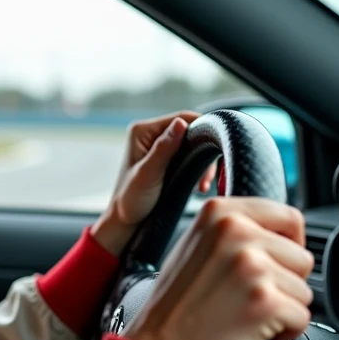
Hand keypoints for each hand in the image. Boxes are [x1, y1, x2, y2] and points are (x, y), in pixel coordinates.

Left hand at [91, 112, 216, 255]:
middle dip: (204, 152)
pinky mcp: (166, 158)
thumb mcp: (148, 174)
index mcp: (142, 131)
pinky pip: (190, 156)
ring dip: (203, 164)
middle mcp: (150, 133)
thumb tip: (181, 122)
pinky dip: (198, 169)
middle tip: (206, 179)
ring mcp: (158, 145)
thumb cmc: (131, 200)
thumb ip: (164, 149)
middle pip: (191, 131)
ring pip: (194, 145)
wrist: (124, 221)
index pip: (183, 118)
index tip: (213, 156)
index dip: (203, 132)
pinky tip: (200, 186)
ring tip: (203, 185)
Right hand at [123, 197, 313, 339]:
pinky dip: (284, 331)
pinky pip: (302, 317)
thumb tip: (275, 232)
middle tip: (250, 297)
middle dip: (285, 283)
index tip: (277, 264)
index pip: (289, 217)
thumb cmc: (176, 305)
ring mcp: (252, 266)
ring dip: (283, 308)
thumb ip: (232, 231)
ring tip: (245, 313)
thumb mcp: (194, 247)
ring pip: (304, 289)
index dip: (290, 246)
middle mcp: (236, 232)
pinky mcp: (266, 301)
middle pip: (302, 256)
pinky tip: (252, 331)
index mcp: (221, 213)